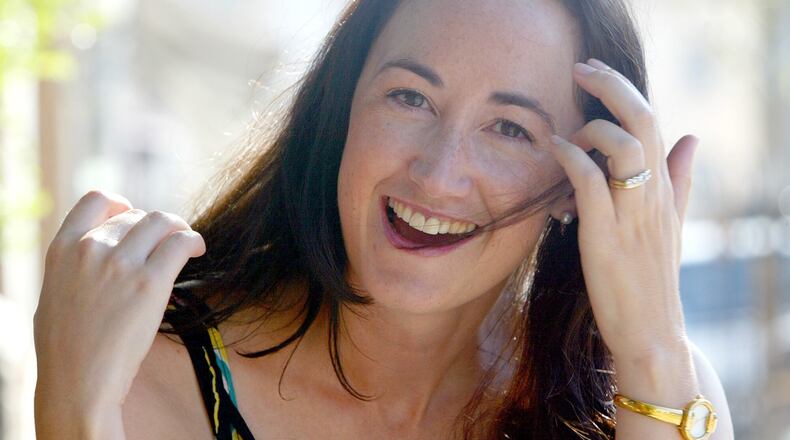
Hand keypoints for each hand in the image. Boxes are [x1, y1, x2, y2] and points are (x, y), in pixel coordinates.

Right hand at [34, 191, 204, 418]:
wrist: (78, 380)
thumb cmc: (66, 347)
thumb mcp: (54, 293)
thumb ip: (75, 266)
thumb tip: (96, 250)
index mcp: (62, 249)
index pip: (95, 200)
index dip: (120, 204)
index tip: (133, 214)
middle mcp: (91, 249)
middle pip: (137, 215)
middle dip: (155, 226)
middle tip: (166, 243)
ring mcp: (121, 264)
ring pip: (162, 221)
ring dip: (178, 228)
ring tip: (186, 242)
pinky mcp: (150, 282)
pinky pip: (181, 243)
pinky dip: (193, 241)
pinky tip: (197, 250)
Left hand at [544, 59, 697, 363]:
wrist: (651, 331)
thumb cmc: (652, 277)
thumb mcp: (670, 223)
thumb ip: (680, 180)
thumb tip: (693, 139)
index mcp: (665, 188)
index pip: (653, 120)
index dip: (624, 89)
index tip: (595, 73)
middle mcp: (653, 194)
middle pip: (643, 119)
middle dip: (611, 86)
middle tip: (580, 69)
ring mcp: (632, 215)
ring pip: (624, 145)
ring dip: (590, 127)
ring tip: (564, 136)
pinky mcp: (606, 237)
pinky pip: (593, 183)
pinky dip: (571, 158)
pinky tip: (554, 150)